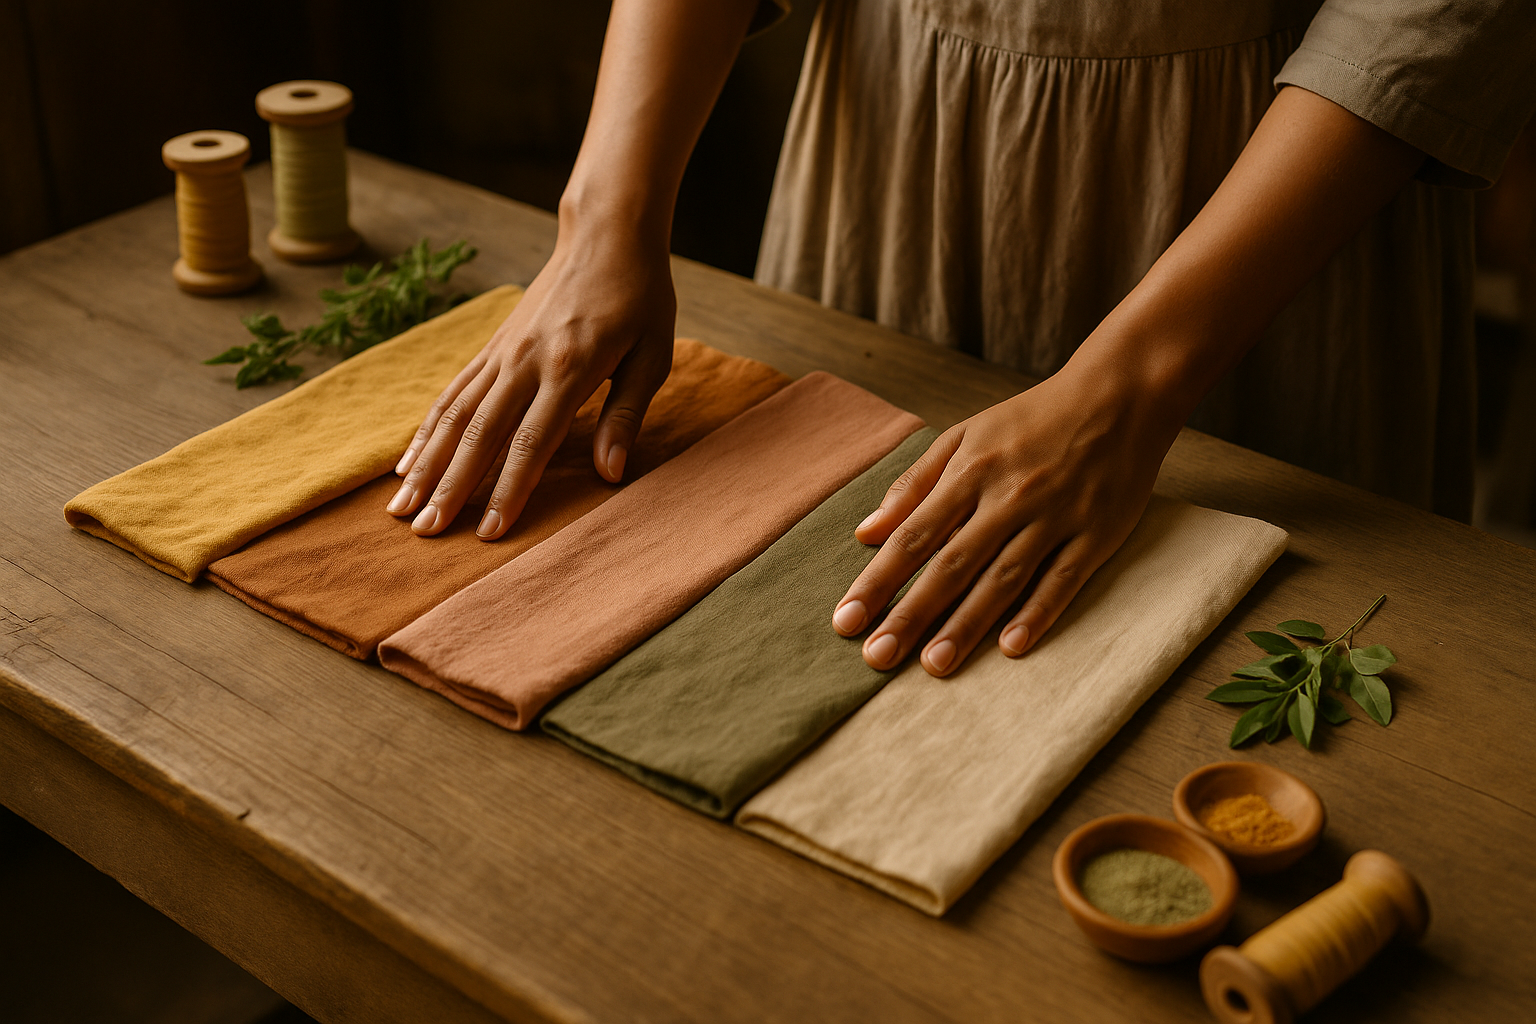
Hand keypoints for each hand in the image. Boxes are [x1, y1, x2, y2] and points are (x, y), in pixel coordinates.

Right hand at [388, 229, 675, 537]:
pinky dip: (426, 430)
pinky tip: (407, 461)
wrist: (606, 234)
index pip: (531, 442)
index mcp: (568, 368)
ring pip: (454, 415)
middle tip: (425, 532)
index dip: (508, 490)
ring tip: (401, 507)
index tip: (488, 532)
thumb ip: (625, 416)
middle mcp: (524, 361)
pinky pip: (451, 392)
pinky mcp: (492, 346)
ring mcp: (502, 352)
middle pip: (479, 434)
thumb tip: (610, 475)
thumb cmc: (640, 299)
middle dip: (450, 487)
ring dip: (426, 464)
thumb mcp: (653, 356)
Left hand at [831, 363, 1180, 675]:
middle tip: (877, 657)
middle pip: (951, 564)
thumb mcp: (965, 437)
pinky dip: (1038, 612)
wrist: (1118, 396)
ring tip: (934, 665)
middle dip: (910, 613)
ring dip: (967, 624)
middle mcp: (1007, 496)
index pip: (912, 536)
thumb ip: (914, 485)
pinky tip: (1011, 647)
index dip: (877, 581)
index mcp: (969, 472)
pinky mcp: (1096, 533)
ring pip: (1003, 578)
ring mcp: (1054, 516)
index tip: (847, 620)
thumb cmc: (1032, 420)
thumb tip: (866, 533)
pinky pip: (1063, 579)